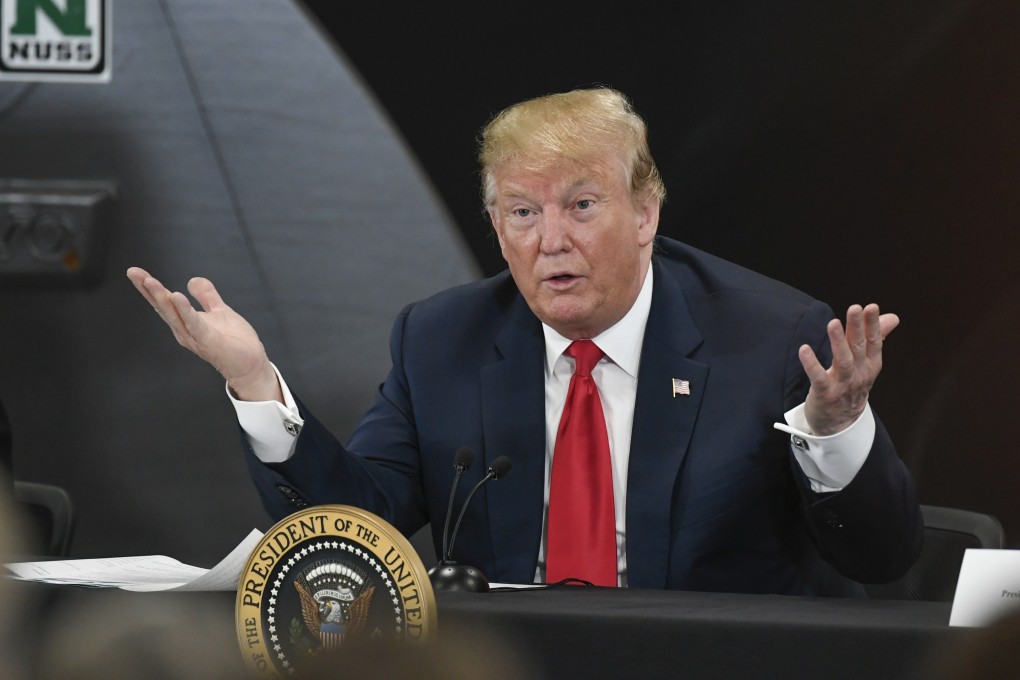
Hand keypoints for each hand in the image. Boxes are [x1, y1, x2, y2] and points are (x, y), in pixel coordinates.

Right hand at [126, 267, 282, 401]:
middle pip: (162, 307)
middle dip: (147, 289)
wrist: (250, 365)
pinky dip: (184, 310)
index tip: (134, 271)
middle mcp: (184, 330)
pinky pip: (194, 323)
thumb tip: (191, 279)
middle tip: (133, 272)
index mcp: (185, 322)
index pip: (163, 302)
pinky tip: (176, 297)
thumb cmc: (234, 341)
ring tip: (150, 281)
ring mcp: (194, 337)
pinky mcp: (208, 340)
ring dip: (161, 297)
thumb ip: (206, 296)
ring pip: (173, 314)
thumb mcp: (219, 311)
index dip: (148, 287)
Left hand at [801, 303, 898, 435]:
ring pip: (843, 362)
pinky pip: (818, 378)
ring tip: (833, 323)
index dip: (873, 325)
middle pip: (858, 348)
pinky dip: (812, 364)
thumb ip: (877, 338)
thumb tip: (893, 317)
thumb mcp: (867, 363)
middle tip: (855, 308)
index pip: (874, 342)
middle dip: (857, 327)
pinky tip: (804, 349)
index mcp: (870, 365)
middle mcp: (859, 374)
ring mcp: (842, 385)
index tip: (871, 307)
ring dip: (838, 342)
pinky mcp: (825, 394)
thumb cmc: (852, 386)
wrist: (840, 423)